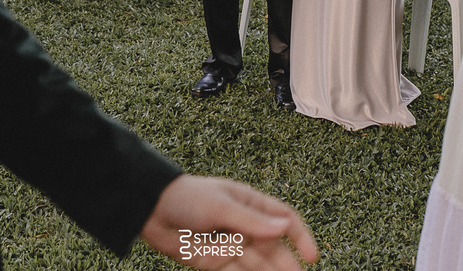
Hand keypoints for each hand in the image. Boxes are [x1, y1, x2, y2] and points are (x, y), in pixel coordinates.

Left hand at [140, 175, 317, 270]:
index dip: (300, 237)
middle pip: (274, 247)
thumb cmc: (187, 198)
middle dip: (286, 264)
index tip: (311, 256)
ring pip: (259, 264)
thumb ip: (251, 221)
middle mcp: (245, 225)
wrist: (151, 210)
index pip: (285, 219)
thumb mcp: (220, 206)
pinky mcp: (217, 262)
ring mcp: (232, 245)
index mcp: (251, 203)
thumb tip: (283, 227)